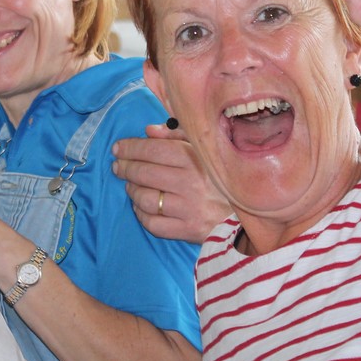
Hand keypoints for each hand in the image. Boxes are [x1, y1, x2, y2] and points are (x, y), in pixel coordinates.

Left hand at [112, 121, 231, 243]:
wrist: (243, 215)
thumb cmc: (218, 179)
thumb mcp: (203, 150)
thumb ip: (176, 136)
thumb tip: (149, 131)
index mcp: (194, 158)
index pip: (152, 149)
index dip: (130, 147)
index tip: (117, 148)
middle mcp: (190, 182)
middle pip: (144, 173)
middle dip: (125, 168)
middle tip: (118, 167)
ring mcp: (188, 208)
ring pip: (145, 198)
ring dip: (132, 191)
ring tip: (130, 186)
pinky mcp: (187, 230)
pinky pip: (152, 223)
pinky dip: (141, 214)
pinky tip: (141, 206)